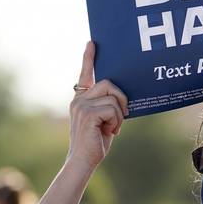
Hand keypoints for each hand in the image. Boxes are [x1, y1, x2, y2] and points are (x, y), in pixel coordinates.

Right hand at [67, 41, 128, 169]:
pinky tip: (110, 132)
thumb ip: (107, 105)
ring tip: (112, 128)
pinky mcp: (87, 114)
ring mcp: (81, 105)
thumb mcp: (104, 119)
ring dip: (119, 115)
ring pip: (113, 98)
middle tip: (124, 114)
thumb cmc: (96, 141)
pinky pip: (113, 109)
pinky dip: (117, 121)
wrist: (83, 160)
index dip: (89, 58)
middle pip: (109, 83)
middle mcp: (79, 99)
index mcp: (82, 98)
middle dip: (122, 98)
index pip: (86, 74)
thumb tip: (121, 95)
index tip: (93, 42)